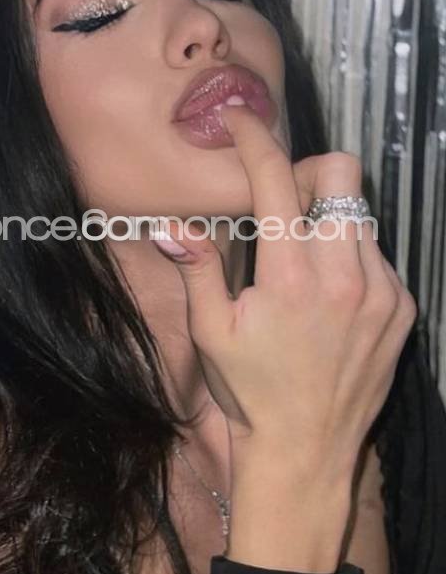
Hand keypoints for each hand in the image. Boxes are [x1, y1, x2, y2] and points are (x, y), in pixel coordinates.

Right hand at [155, 103, 416, 493]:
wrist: (306, 450)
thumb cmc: (250, 391)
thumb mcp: (211, 332)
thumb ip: (198, 269)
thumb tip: (172, 225)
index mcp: (288, 276)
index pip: (275, 178)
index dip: (254, 139)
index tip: (240, 124)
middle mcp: (342, 275)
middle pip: (340, 172)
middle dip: (307, 173)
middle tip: (282, 205)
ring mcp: (380, 291)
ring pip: (361, 213)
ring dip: (329, 218)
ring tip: (303, 261)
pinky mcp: (401, 308)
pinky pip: (379, 255)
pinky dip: (351, 258)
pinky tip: (328, 297)